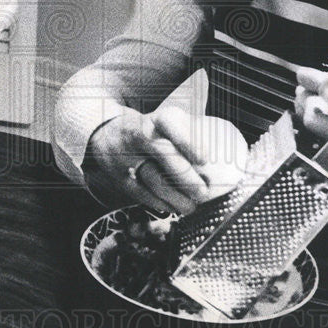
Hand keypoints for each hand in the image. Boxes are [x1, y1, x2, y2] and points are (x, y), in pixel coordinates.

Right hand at [85, 107, 218, 214]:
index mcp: (155, 119)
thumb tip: (223, 160)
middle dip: (186, 176)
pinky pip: (139, 193)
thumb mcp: (165, 123)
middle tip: (204, 192)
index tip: (205, 158)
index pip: (170, 122)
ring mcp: (125, 156)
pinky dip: (158, 203)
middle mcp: (139, 134)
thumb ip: (189, 136)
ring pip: (152, 179)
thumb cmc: (150, 131)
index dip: (187, 139)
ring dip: (175, 197)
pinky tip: (171, 208)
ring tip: (192, 207)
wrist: (103, 134)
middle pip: (163, 154)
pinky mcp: (118, 177)